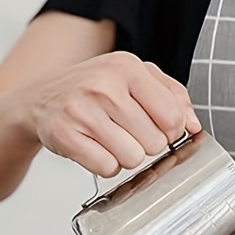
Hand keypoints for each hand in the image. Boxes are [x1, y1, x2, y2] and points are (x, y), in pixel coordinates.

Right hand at [28, 52, 200, 175]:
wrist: (40, 96)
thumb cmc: (95, 87)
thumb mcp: (136, 77)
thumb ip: (173, 96)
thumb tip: (194, 125)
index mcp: (128, 67)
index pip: (172, 114)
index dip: (173, 130)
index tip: (163, 129)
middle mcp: (105, 87)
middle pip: (154, 140)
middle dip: (149, 144)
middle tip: (133, 134)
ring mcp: (82, 111)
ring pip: (132, 157)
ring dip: (129, 156)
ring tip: (115, 140)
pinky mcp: (64, 136)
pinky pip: (106, 167)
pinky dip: (107, 165)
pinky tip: (99, 149)